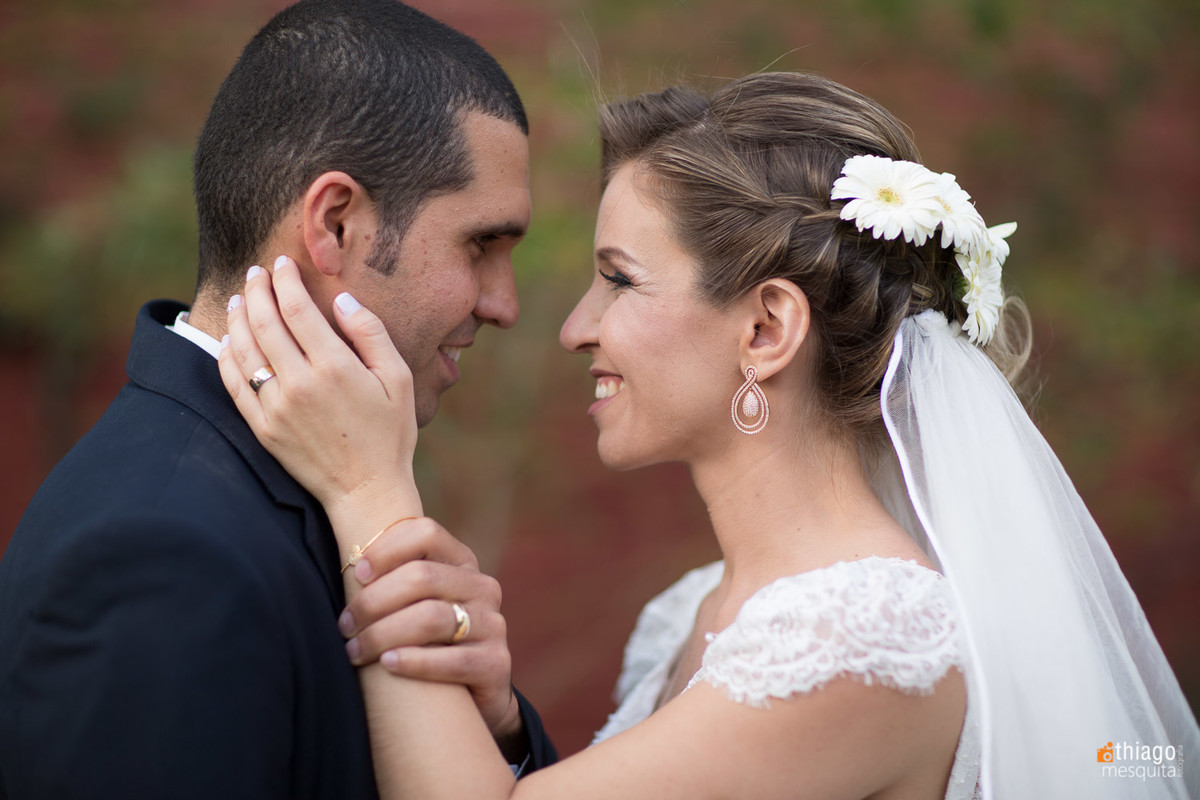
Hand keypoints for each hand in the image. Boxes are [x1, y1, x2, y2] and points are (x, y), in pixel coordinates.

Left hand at [218, 256, 421, 526]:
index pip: (297, 309)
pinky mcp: (262, 428)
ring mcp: (275, 407)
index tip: (282, 264)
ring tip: (239, 298)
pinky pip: (234, 384)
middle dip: (257, 290)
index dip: (286, 281)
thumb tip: (343, 300)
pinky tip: (229, 341)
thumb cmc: (390, 434)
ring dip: (238, 317)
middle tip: (256, 273)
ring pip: (244, 349)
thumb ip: (371, 334)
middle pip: (265, 322)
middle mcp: (299, 383)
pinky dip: (227, 357)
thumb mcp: (399, 379)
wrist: (366, 491)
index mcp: (334, 367)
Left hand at [340, 516, 521, 744]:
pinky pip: (453, 659)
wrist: (472, 696)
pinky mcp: (496, 663)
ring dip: (383, 634)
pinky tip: (388, 665)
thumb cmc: (427, 643)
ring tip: (354, 652)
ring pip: (432, 618)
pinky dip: (415, 661)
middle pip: (422, 577)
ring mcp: (493, 625)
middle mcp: (482, 587)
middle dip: (373, 601)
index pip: (426, 534)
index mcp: (461, 562)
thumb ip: (394, 580)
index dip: (387, 549)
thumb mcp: (416, 604)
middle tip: (345, 625)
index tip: (357, 573)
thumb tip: (344, 565)